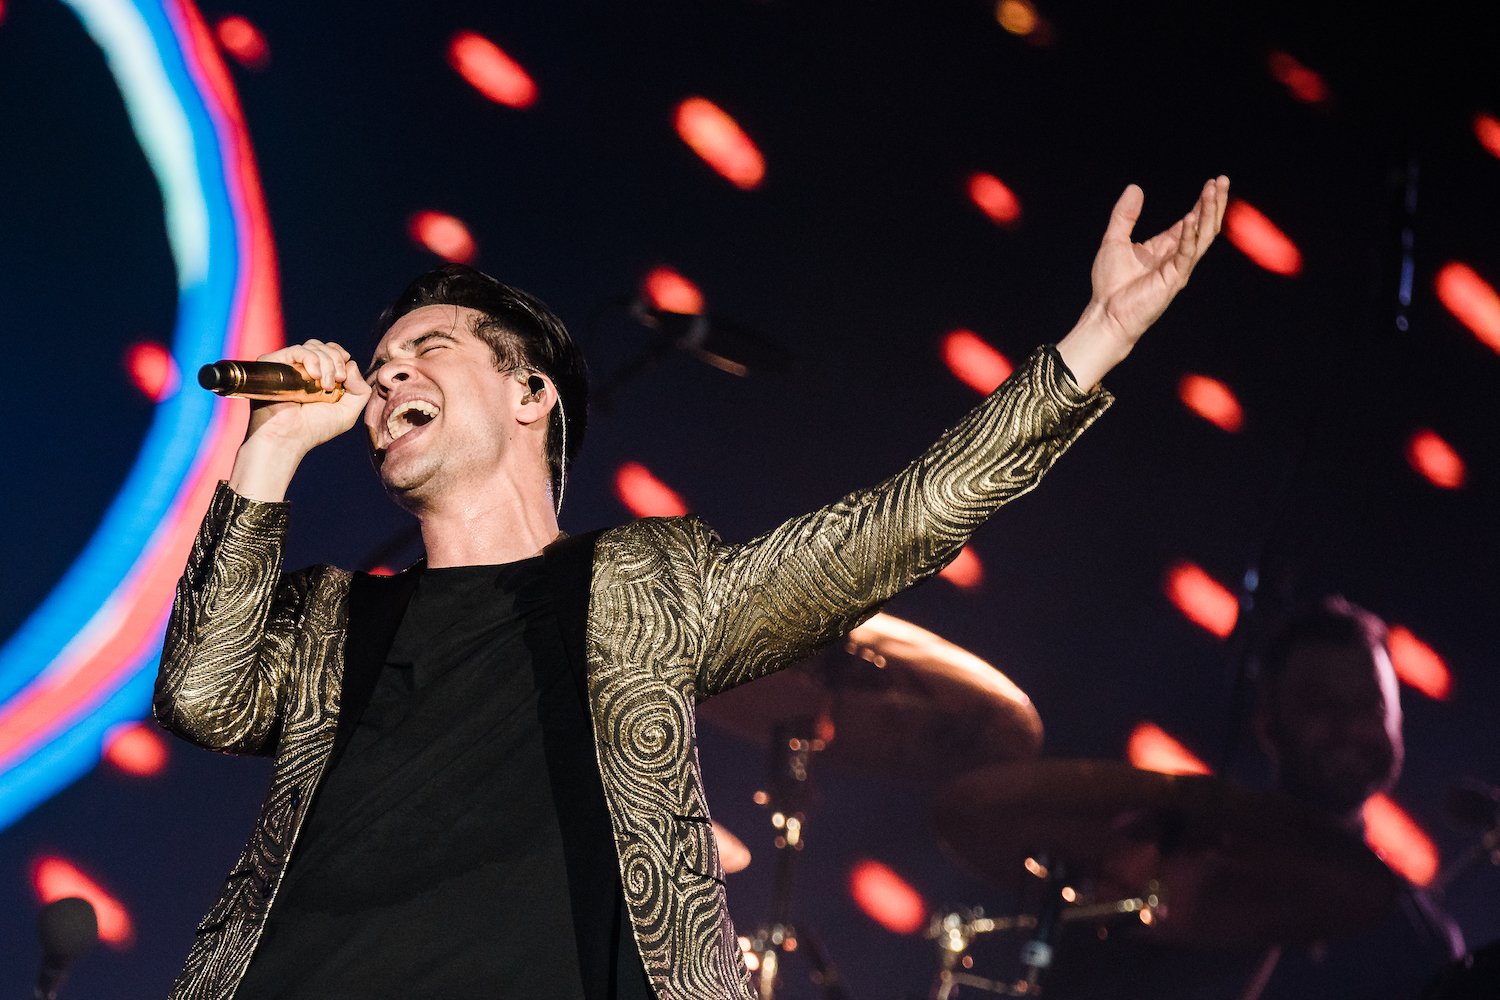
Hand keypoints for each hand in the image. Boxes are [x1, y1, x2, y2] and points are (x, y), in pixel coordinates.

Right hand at [229, 340, 370, 500]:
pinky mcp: (273, 363)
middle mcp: (301, 368)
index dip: (341, 356)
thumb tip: (352, 364)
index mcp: (317, 375)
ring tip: (325, 385)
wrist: (288, 438)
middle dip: (336, 361)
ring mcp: (287, 365)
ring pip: (313, 346)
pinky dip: (312, 359)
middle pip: (324, 346)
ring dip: (326, 362)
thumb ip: (361, 390)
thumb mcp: (348, 411)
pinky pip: (297, 350)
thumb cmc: (314, 428)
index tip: (344, 377)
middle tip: (335, 383)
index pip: (331, 350)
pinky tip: (315, 376)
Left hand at [1058, 176, 1228, 387]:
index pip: (1191, 222)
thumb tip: (1135, 188)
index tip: (1213, 182)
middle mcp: (1176, 257)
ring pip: (1202, 237)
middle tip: (1223, 180)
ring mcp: (1178, 268)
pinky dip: (1189, 235)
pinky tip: (1190, 218)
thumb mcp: (1114, 240)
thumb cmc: (1110, 284)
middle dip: (1214, 203)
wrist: (1106, 314)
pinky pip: (1186, 254)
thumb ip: (1125, 215)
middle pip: (1203, 226)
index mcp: (1165, 248)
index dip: (1203, 202)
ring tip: (1214, 191)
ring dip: (1209, 213)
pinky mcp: (1173, 279)